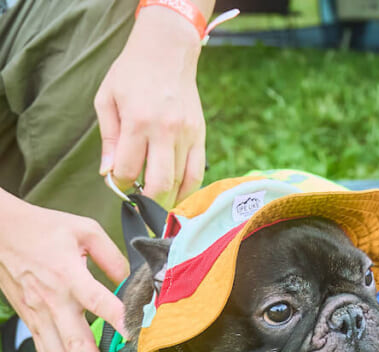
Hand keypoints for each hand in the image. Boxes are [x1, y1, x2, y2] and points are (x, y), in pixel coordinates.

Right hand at [0, 194, 128, 351]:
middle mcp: (54, 301)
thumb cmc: (45, 228)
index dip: (121, 322)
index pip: (102, 303)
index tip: (139, 342)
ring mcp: (39, 314)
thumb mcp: (85, 231)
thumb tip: (134, 282)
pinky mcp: (30, 319)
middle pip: (76, 345)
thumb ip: (113, 257)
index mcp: (71, 276)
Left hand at [95, 6, 206, 207]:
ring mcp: (187, 134)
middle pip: (160, 184)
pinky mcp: (200, 135)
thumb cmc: (131, 73)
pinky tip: (176, 192)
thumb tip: (108, 172)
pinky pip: (198, 172)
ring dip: (167, 197)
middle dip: (147, 201)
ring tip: (155, 198)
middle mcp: (165, 131)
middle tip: (138, 201)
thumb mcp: (107, 100)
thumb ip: (108, 139)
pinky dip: (188, 188)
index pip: (129, 170)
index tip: (118, 183)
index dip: (120, 184)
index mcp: (137, 122)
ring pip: (180, 182)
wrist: (167, 51)